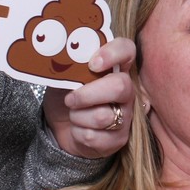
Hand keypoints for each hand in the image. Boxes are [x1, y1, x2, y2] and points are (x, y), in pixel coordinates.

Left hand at [42, 37, 135, 158]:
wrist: (62, 127)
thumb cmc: (67, 95)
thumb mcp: (64, 76)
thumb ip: (70, 65)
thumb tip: (64, 58)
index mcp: (116, 68)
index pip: (127, 50)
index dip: (113, 53)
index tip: (92, 64)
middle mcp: (128, 90)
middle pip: (120, 86)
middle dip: (88, 94)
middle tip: (70, 99)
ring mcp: (127, 115)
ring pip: (102, 116)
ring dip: (77, 117)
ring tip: (74, 115)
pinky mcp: (120, 139)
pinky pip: (94, 136)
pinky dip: (77, 133)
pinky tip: (78, 130)